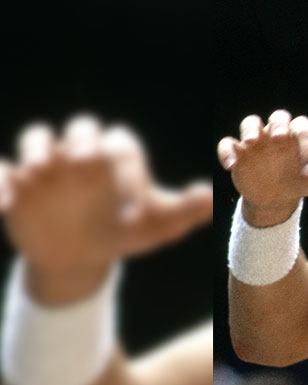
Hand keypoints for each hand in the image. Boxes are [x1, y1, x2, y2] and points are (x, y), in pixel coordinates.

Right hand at [0, 114, 211, 304]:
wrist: (82, 256)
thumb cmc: (123, 232)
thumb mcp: (156, 227)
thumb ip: (184, 210)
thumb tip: (210, 195)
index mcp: (115, 157)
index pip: (119, 142)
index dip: (120, 153)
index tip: (119, 174)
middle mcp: (81, 153)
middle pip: (81, 128)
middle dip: (82, 140)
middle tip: (84, 163)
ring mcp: (46, 165)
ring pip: (36, 138)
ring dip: (37, 150)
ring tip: (39, 172)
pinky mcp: (16, 184)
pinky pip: (1, 171)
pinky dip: (0, 181)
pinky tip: (5, 202)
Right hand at [216, 110, 307, 225]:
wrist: (280, 196)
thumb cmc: (306, 179)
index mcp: (300, 135)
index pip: (305, 131)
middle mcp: (279, 132)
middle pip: (279, 117)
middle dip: (279, 125)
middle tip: (280, 139)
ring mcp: (258, 141)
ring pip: (251, 122)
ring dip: (250, 130)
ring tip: (251, 144)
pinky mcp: (239, 152)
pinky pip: (228, 144)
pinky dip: (227, 151)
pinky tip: (231, 166)